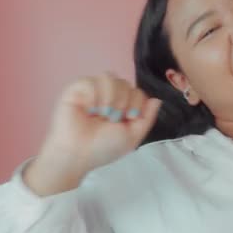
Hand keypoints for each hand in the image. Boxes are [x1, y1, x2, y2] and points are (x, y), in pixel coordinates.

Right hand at [24, 72, 161, 195]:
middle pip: (125, 83)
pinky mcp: (75, 90)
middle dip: (123, 102)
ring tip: (102, 114)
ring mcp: (91, 91)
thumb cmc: (104, 147)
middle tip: (112, 119)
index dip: (136, 104)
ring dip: (110, 98)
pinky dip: (93, 95)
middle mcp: (107, 96)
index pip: (137, 91)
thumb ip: (147, 118)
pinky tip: (89, 109)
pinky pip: (90, 80)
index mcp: (121, 105)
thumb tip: (157, 100)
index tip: (128, 119)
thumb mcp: (133, 136)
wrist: (78, 155)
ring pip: (109, 77)